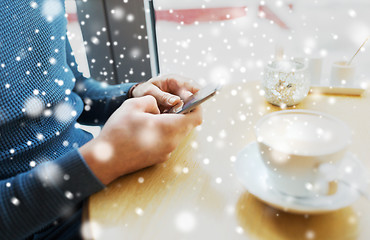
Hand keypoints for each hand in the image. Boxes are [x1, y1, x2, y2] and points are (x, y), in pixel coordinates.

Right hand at [80, 95, 201, 184]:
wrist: (105, 161)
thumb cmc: (117, 133)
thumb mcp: (132, 105)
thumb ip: (151, 100)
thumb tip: (158, 106)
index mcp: (169, 128)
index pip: (196, 117)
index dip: (196, 105)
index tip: (189, 99)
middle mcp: (171, 142)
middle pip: (187, 125)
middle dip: (181, 113)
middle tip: (167, 105)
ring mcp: (166, 152)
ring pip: (177, 133)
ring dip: (171, 123)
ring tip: (153, 117)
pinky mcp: (159, 158)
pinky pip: (168, 141)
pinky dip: (164, 133)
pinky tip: (147, 129)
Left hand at [132, 74, 199, 112]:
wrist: (139, 97)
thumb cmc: (144, 91)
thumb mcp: (150, 91)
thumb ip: (162, 96)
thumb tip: (176, 101)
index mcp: (173, 80)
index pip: (188, 82)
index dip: (196, 88)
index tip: (201, 94)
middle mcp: (178, 88)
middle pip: (191, 95)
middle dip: (193, 103)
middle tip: (191, 110)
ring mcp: (179, 98)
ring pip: (188, 104)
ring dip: (186, 111)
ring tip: (178, 116)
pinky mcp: (177, 107)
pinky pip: (182, 111)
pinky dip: (180, 115)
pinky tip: (175, 119)